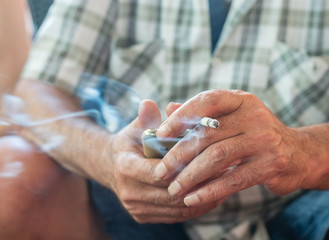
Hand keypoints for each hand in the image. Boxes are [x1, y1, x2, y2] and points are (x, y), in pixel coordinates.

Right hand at [107, 100, 223, 222]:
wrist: (111, 167)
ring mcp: (137, 208)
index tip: (208, 156)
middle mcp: (129, 192)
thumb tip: (149, 103)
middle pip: (171, 192)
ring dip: (202, 196)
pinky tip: (212, 194)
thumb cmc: (130, 143)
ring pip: (177, 208)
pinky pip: (176, 216)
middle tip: (224, 171)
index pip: (158, 172)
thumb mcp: (135, 127)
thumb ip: (145, 117)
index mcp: (126, 167)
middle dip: (199, 182)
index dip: (184, 166)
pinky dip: (196, 206)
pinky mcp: (144, 217)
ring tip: (224, 183)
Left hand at [154, 90, 327, 206]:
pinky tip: (192, 199)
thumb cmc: (254, 133)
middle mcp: (254, 116)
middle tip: (160, 171)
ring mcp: (264, 140)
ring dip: (190, 176)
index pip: (207, 101)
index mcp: (240, 100)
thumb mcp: (232, 116)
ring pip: (217, 157)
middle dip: (179, 154)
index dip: (181, 116)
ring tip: (173, 188)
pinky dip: (209, 191)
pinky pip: (233, 180)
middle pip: (208, 133)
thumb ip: (202, 112)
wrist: (297, 153)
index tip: (160, 134)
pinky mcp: (270, 165)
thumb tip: (169, 107)